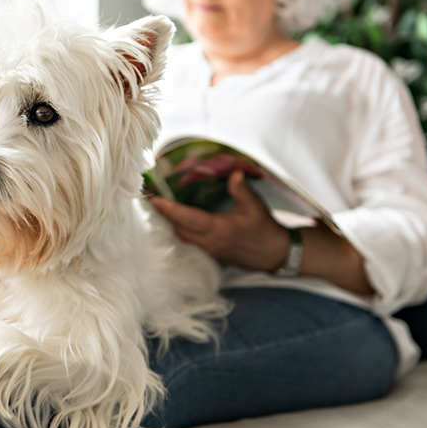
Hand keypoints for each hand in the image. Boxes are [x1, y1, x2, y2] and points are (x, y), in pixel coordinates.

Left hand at [150, 170, 290, 271]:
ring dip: (170, 224)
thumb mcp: (255, 205)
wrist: (274, 253)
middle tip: (152, 199)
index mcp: (219, 229)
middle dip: (164, 215)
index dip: (169, 209)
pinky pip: (189, 243)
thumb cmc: (264, 228)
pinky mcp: (211, 255)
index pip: (188, 219)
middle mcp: (210, 242)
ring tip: (161, 208)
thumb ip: (241, 189)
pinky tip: (177, 221)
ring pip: (182, 237)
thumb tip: (234, 172)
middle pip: (178, 229)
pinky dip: (180, 231)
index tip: (155, 199)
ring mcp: (209, 251)